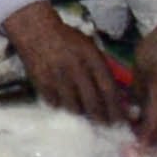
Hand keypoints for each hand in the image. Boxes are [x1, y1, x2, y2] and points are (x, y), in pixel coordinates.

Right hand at [5, 0, 129, 128]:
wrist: (35, 30)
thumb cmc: (67, 39)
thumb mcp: (89, 48)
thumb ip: (102, 68)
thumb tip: (116, 93)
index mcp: (92, 59)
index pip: (108, 90)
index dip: (116, 108)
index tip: (121, 120)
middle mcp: (76, 70)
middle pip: (93, 102)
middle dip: (101, 118)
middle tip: (106, 126)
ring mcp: (58, 78)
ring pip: (74, 106)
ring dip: (82, 114)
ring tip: (86, 117)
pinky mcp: (41, 83)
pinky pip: (55, 103)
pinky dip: (62, 106)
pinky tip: (65, 105)